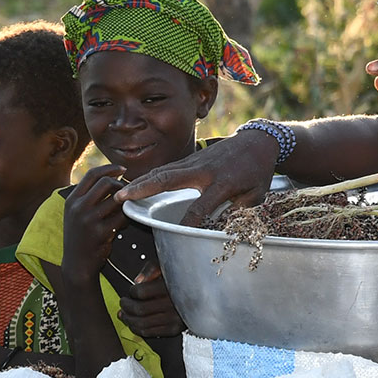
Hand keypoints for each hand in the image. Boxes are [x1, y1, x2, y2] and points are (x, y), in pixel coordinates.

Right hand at [64, 164, 132, 271]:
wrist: (76, 265)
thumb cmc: (80, 238)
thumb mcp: (75, 214)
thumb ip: (87, 198)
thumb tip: (110, 179)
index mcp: (72, 200)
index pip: (92, 174)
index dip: (109, 168)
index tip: (122, 170)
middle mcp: (78, 207)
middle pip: (106, 183)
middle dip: (121, 185)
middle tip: (127, 193)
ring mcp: (89, 220)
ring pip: (116, 200)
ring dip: (125, 202)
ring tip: (126, 209)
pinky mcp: (100, 233)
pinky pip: (121, 218)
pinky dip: (126, 219)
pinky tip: (123, 225)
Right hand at [116, 130, 283, 227]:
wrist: (257, 142)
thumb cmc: (257, 172)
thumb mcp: (255, 196)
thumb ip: (238, 213)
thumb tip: (221, 230)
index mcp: (223, 183)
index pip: (201, 207)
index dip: (188, 223)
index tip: (174, 235)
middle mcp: (204, 170)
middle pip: (168, 179)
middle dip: (144, 188)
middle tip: (122, 196)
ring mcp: (194, 162)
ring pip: (163, 171)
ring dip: (140, 181)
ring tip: (120, 192)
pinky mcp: (190, 159)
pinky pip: (167, 168)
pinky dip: (149, 176)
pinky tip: (135, 184)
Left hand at [116, 263, 184, 337]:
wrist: (203, 294)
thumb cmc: (183, 278)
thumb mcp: (169, 265)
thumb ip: (151, 269)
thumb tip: (138, 281)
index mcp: (171, 286)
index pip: (141, 292)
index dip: (132, 291)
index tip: (132, 290)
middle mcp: (174, 304)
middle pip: (140, 309)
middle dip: (126, 306)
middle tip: (123, 302)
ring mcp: (174, 319)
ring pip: (143, 323)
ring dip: (129, 319)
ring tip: (124, 314)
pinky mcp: (174, 329)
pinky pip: (150, 332)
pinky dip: (137, 329)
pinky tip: (133, 323)